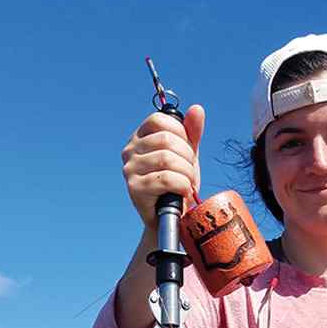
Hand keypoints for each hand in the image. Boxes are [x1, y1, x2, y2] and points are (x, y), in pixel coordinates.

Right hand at [121, 104, 204, 229]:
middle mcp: (130, 151)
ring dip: (187, 173)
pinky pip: (166, 179)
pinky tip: (183, 192)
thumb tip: (197, 109)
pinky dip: (182, 185)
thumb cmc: (178, 184)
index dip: (181, 133)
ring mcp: (129, 170)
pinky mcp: (135, 189)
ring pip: (167, 159)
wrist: (171, 218)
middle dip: (187, 157)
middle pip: (166, 140)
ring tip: (188, 184)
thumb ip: (192, 133)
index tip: (187, 151)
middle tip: (190, 172)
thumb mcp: (187, 155)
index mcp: (140, 137)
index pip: (159, 120)